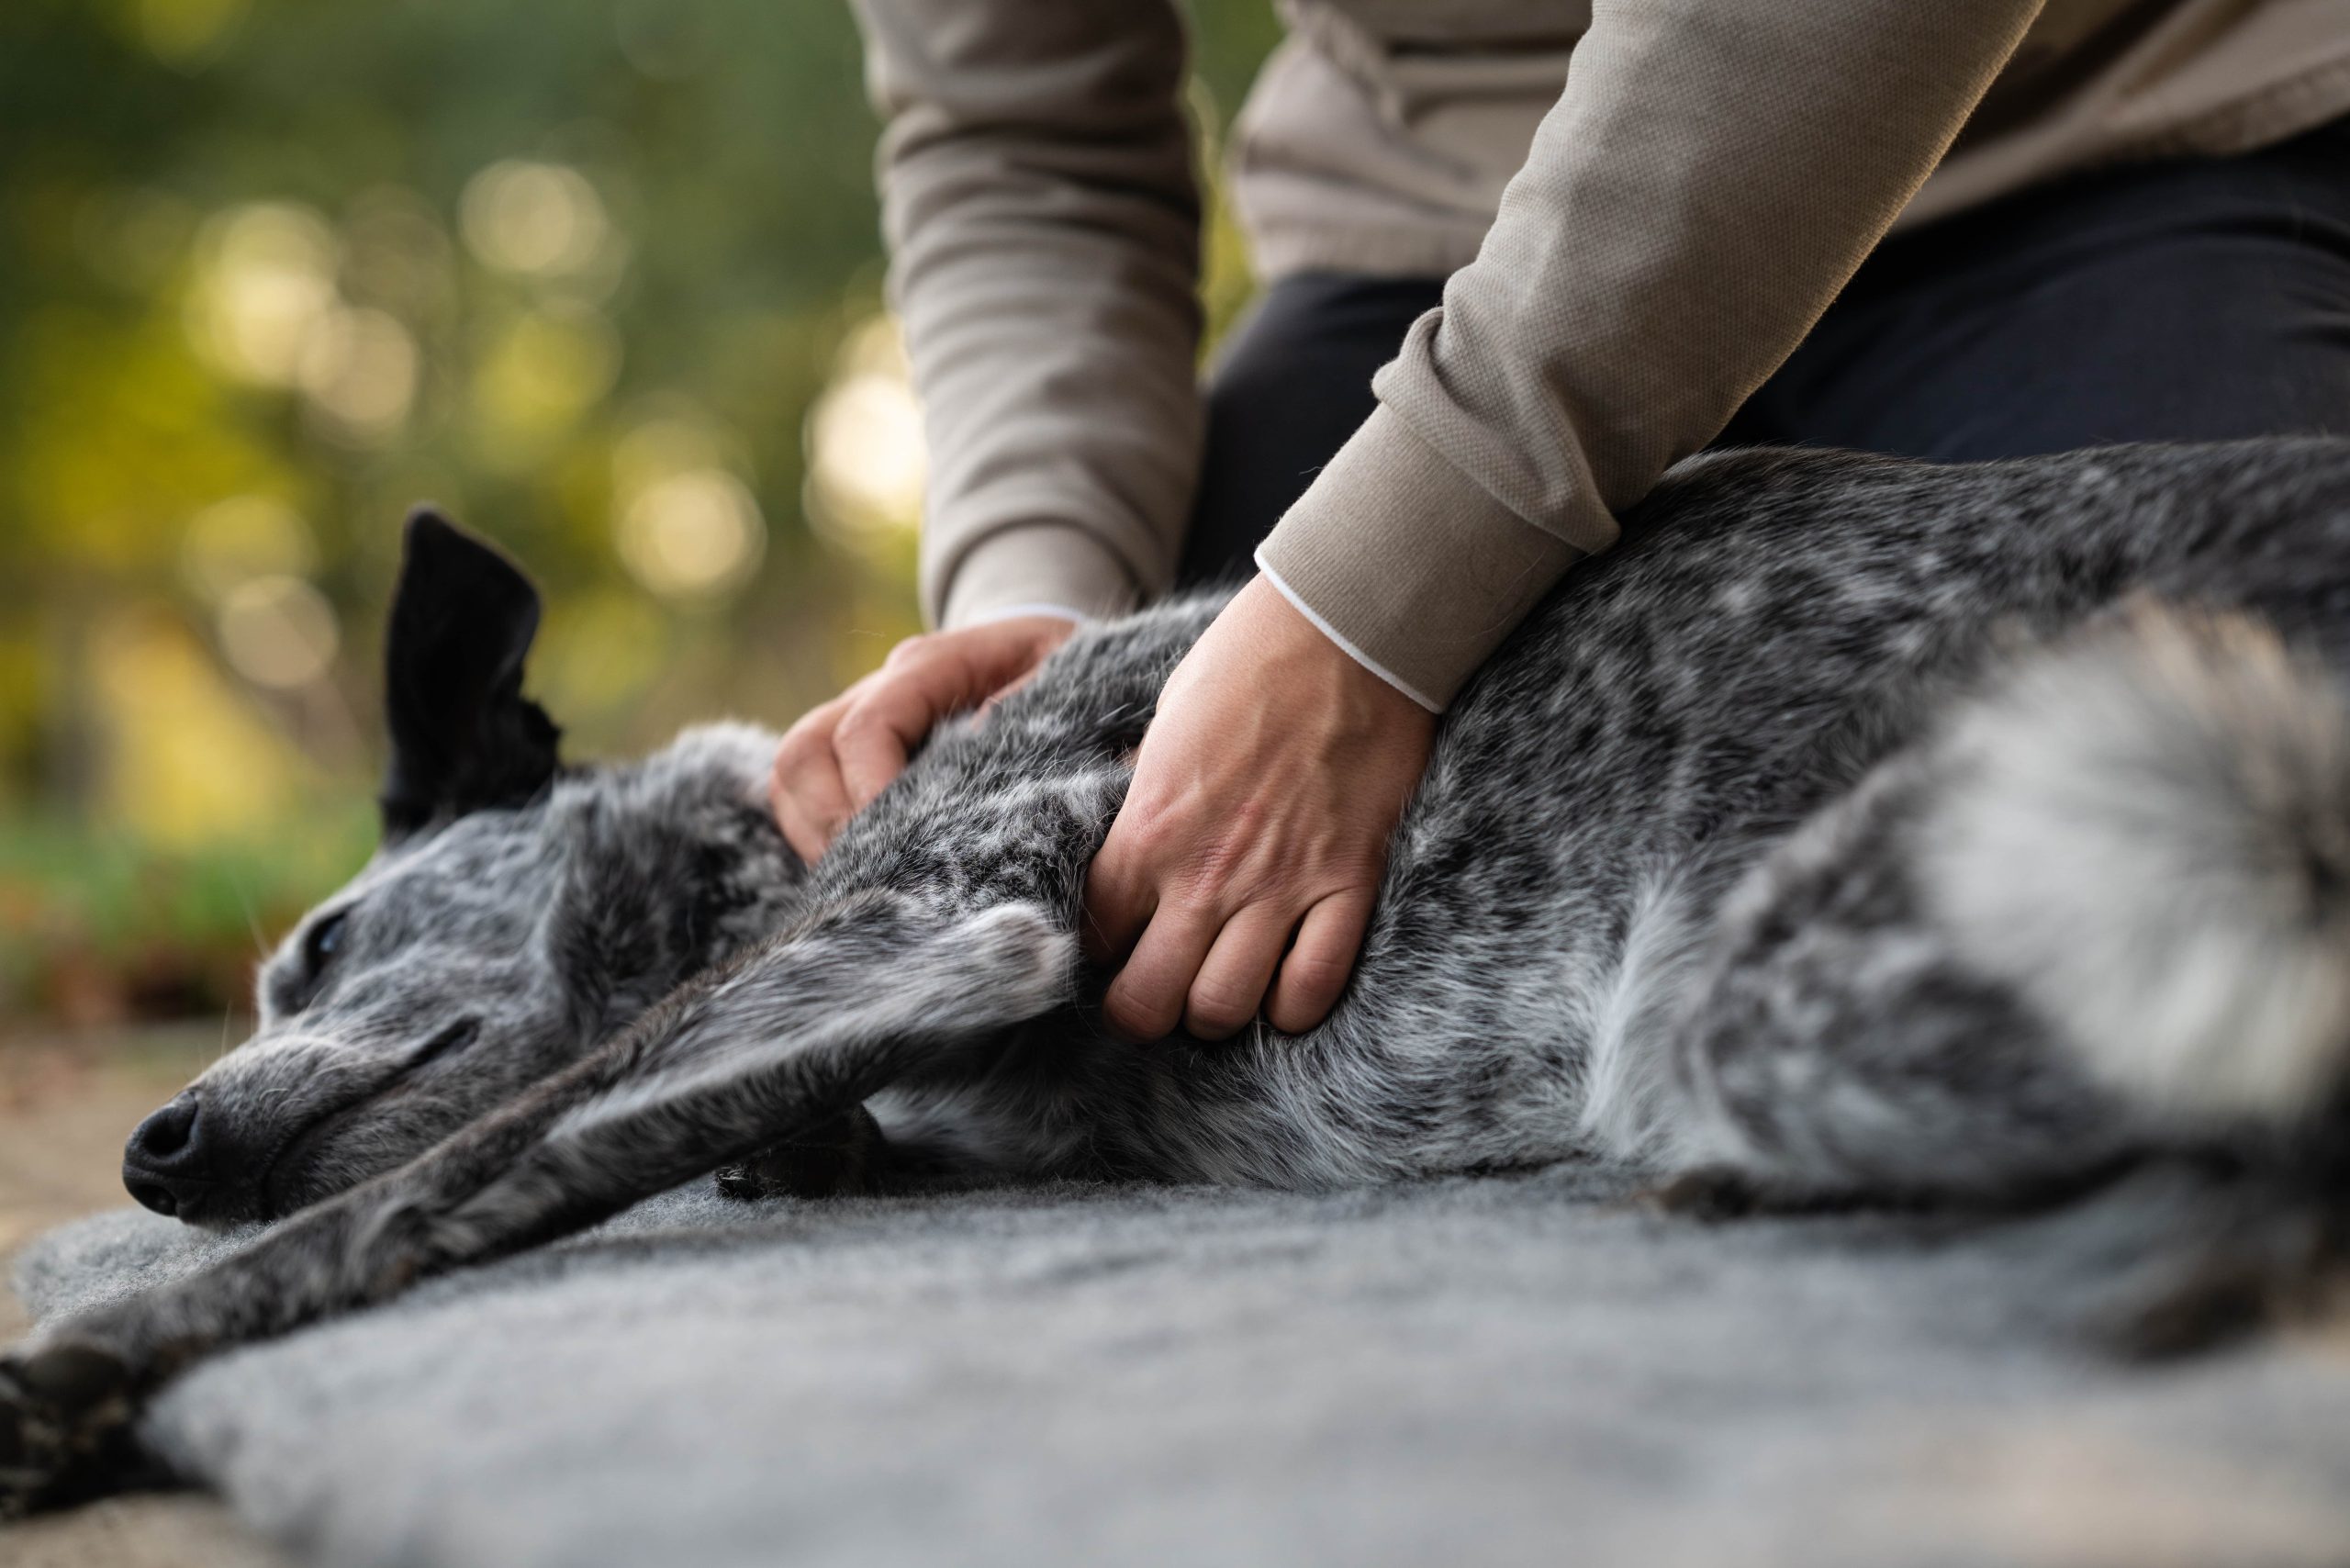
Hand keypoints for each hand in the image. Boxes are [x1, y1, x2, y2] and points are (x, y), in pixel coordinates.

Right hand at [770, 614, 1079, 859]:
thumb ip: (1030, 712)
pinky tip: (863, 875)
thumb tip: (977, 754)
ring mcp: (854, 725)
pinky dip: (818, 840)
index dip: (871, 790)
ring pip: (791, 779)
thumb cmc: (1063, 672)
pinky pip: (801, 801)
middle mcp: (877, 692)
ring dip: (816, 837)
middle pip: (804, 752)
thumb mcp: (1068, 678)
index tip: (902, 844)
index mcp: (928, 666)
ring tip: (866, 883)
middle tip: (876, 876)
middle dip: (828, 823)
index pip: (866, 727)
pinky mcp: (850, 761)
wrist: (1045, 657)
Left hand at [1085, 575, 1435, 1040]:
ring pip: (1226, 1009)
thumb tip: (1130, 832)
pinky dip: (1293, 1005)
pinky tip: (1283, 987)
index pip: (1096, 936)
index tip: (1112, 944)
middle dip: (1143, 1010)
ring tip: (1217, 988)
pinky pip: (1314, 987)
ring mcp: (1282, 886)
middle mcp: (1207, 873)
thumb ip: (1145, 796)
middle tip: (1155, 989)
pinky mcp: (1350, 884)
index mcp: (1149, 828)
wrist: (1346, 631)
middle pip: (1151, 1000)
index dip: (1098, 951)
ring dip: (1215, 1012)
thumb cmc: (1248, 661)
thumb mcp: (1166, 725)